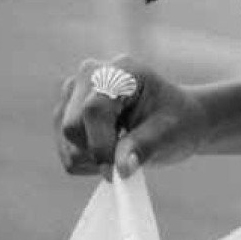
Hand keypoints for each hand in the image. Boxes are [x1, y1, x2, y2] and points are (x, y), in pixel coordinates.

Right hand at [56, 56, 207, 177]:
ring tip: (122, 149)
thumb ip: (143, 147)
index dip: (101, 145)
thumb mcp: (168, 134)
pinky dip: (86, 161)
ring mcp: (74, 91)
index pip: (93, 110)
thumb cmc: (176, 121)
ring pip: (66, 141)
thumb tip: (121, 168)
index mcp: (122, 70)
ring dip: (92, 159)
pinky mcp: (65, 111)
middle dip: (97, 152)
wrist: (174, 118)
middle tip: (127, 157)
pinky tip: (110, 150)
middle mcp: (92, 73)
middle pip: (72, 127)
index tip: (119, 168)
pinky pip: (65, 150)